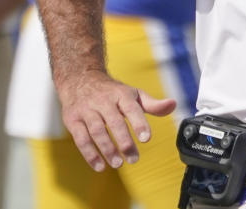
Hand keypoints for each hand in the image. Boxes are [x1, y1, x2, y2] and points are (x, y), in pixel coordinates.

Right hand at [57, 70, 176, 170]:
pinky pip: (80, 139)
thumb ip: (152, 104)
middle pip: (114, 122)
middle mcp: (103, 101)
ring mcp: (86, 110)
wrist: (80, 79)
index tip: (146, 138)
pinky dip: (90, 154)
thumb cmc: (112, 91)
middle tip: (133, 158)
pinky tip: (100, 166)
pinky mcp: (73, 120)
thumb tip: (173, 104)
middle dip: (124, 141)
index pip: (131, 108)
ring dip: (107, 149)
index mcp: (121, 94)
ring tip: (118, 163)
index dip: (139, 123)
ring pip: (96, 131)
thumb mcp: (133, 94)